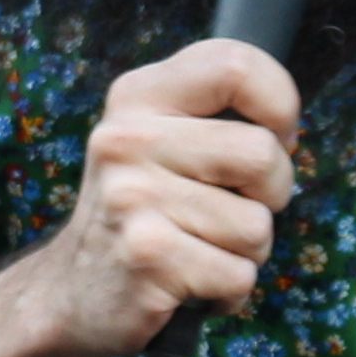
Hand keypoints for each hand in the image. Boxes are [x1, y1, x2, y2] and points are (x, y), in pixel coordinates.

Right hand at [33, 38, 300, 353]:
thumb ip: (216, 113)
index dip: (279, 104)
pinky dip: (229, 290)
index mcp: (137, 96)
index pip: (235, 65)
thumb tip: (285, 127)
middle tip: (233, 206)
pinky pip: (239, 275)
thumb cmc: (143, 208)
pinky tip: (191, 284)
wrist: (70, 290)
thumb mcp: (159, 137)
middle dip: (272, 193)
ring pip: (256, 225)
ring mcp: (132, 198)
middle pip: (262, 154)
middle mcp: (127, 140)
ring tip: (201, 248)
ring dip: (246, 250)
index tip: (273, 135)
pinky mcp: (146, 257)